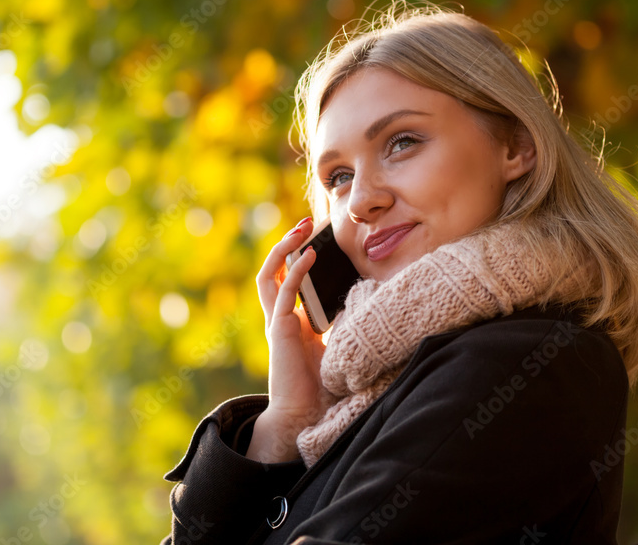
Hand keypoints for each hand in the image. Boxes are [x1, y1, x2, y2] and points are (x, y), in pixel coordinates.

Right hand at [254, 217, 328, 437]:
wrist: (303, 414)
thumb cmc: (321, 387)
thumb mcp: (336, 347)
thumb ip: (342, 326)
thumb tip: (369, 307)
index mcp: (291, 320)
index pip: (286, 279)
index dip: (295, 256)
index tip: (314, 237)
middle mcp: (279, 317)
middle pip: (272, 271)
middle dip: (285, 243)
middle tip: (304, 223)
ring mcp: (277, 322)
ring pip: (269, 275)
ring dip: (282, 249)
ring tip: (300, 229)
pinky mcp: (280, 329)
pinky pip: (284, 293)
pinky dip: (296, 271)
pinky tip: (309, 254)